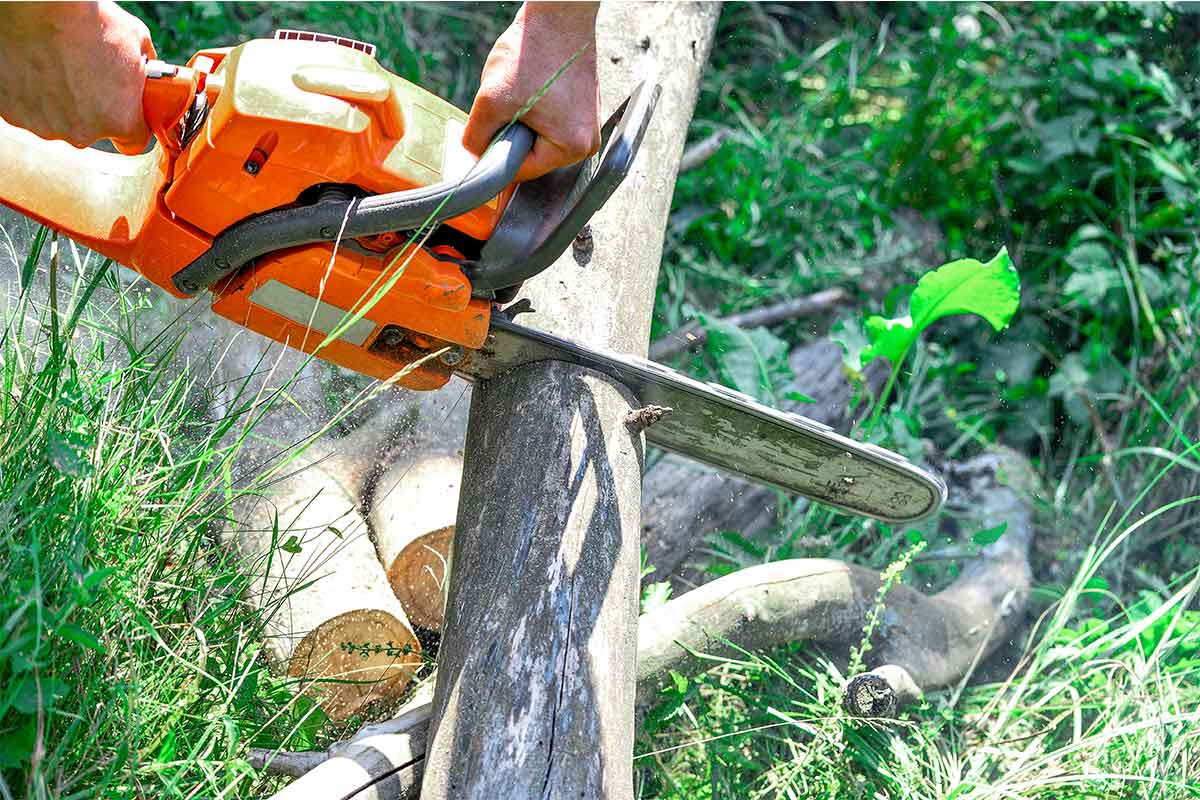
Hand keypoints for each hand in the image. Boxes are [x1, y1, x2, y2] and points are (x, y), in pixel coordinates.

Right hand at [0, 1, 154, 148]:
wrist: (33, 8)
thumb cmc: (85, 20)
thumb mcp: (135, 39)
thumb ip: (144, 69)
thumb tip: (146, 73)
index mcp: (119, 120)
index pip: (133, 141)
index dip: (131, 123)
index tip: (125, 109)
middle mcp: (83, 132)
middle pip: (94, 130)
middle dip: (94, 107)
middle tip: (86, 75)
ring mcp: (46, 126)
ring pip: (60, 121)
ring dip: (61, 102)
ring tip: (57, 67)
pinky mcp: (14, 115)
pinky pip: (30, 111)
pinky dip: (33, 96)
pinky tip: (36, 69)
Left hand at [464, 2, 600, 182]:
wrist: (558, 13)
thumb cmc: (535, 50)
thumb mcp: (492, 100)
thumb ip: (477, 137)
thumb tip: (473, 155)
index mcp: (573, 147)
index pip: (524, 171)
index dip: (497, 157)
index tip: (483, 141)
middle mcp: (587, 141)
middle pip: (533, 155)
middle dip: (511, 134)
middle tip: (504, 105)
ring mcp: (587, 123)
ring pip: (538, 135)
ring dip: (521, 118)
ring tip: (520, 90)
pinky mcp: (582, 106)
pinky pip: (549, 119)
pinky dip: (533, 105)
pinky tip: (531, 83)